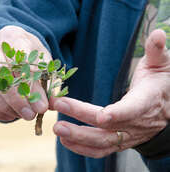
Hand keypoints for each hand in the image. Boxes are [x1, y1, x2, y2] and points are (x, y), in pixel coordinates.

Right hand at [0, 26, 51, 120]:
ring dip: (6, 108)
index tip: (41, 102)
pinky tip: (9, 115)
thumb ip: (45, 82)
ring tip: (23, 116)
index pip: (20, 57)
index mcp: (12, 35)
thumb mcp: (42, 63)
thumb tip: (45, 106)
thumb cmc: (29, 57)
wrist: (9, 51)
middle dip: (17, 100)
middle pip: (0, 74)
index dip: (30, 81)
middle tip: (31, 115)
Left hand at [51, 29, 169, 157]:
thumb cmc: (162, 85)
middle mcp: (135, 123)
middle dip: (82, 120)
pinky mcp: (118, 142)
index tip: (101, 116)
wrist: (167, 110)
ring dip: (78, 138)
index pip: (132, 110)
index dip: (118, 114)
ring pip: (101, 143)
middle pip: (108, 127)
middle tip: (58, 111)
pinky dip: (82, 148)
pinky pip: (100, 150)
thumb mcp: (162, 66)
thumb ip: (157, 51)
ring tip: (57, 129)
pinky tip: (65, 140)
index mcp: (146, 102)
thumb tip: (158, 33)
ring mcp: (126, 136)